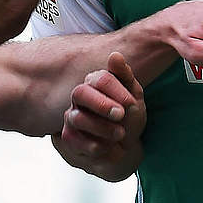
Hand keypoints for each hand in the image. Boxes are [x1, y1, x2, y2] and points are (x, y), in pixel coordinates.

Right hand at [54, 52, 145, 180]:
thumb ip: (125, 76)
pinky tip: (110, 147)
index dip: (116, 91)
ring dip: (102, 127)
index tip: (131, 104)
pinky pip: (74, 140)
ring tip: (120, 134)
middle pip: (80, 93)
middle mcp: (80, 97)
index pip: (101, 79)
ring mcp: (72, 117)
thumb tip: (115, 55)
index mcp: (96, 82)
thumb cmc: (128, 115)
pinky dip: (94, 146)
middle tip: (120, 115)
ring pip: (78, 118)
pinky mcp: (69, 138)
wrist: (126, 145)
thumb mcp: (134, 95)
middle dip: (102, 105)